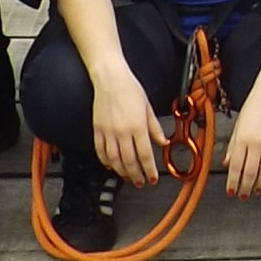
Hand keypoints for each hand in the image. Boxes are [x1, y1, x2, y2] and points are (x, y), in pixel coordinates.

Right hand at [88, 59, 166, 186]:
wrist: (110, 78)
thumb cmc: (130, 89)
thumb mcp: (148, 107)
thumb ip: (155, 127)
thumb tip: (163, 141)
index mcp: (137, 126)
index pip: (145, 154)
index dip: (149, 170)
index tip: (152, 178)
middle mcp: (122, 131)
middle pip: (129, 161)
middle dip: (135, 175)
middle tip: (140, 183)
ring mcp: (108, 132)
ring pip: (114, 159)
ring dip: (121, 171)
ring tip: (127, 177)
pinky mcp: (97, 129)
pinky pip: (100, 151)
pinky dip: (105, 161)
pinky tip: (110, 165)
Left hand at [221, 88, 260, 199]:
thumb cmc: (255, 104)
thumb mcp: (238, 124)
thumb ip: (233, 145)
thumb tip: (227, 162)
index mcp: (242, 137)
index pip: (236, 166)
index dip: (233, 182)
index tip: (232, 191)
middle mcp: (256, 142)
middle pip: (250, 172)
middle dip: (246, 187)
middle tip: (243, 196)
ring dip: (260, 183)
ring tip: (256, 190)